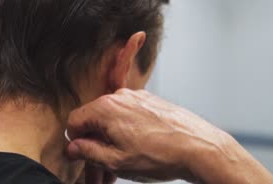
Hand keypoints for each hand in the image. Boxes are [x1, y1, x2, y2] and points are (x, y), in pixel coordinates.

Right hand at [66, 89, 272, 183]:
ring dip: (111, 144)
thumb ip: (88, 152)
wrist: (199, 147)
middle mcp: (120, 97)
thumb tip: (73, 148)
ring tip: (119, 168)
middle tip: (100, 174)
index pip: (74, 121)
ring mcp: (137, 98)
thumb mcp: (116, 161)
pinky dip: (126, 135)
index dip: (74, 143)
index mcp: (106, 108)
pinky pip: (129, 118)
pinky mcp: (151, 103)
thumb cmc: (161, 154)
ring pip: (113, 122)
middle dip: (94, 148)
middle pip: (94, 122)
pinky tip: (134, 154)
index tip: (80, 157)